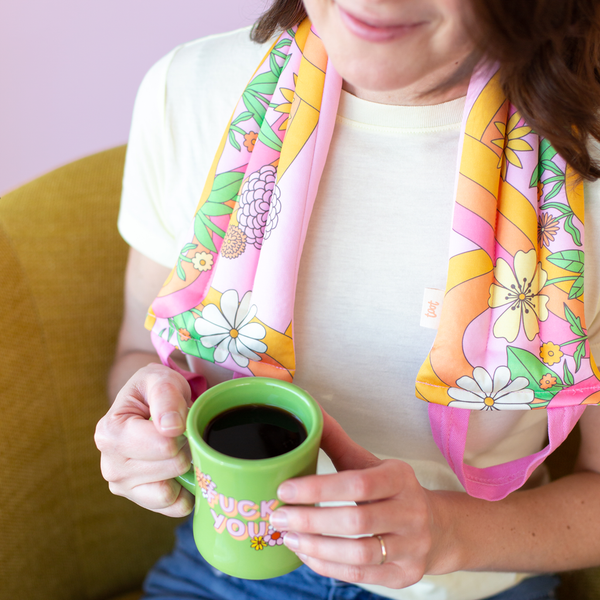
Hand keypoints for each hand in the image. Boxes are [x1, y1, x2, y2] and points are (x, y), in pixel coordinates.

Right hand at [94, 363, 194, 516]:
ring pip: (171, 491)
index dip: (183, 430)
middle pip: (172, 466)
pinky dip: (185, 491)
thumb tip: (171, 428)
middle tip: (182, 433)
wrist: (148, 403)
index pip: (164, 445)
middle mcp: (110, 465)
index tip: (179, 418)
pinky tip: (181, 470)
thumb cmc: (154, 389)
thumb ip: (166, 396)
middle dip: (186, 447)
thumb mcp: (160, 378)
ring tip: (179, 448)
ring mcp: (123, 487)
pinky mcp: (140, 500)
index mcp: (110, 433)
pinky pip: (174, 507)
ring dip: (186, 470)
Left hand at [269, 410, 444, 588]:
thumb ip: (337, 441)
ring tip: (288, 538)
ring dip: (316, 548)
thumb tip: (310, 410)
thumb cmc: (391, 491)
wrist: (435, 528)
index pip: (357, 483)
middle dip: (310, 521)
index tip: (284, 490)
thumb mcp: (370, 464)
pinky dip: (328, 566)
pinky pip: (361, 575)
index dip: (317, 488)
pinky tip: (306, 554)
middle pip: (355, 521)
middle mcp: (411, 512)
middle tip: (277, 518)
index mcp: (400, 477)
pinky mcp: (405, 575)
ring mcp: (412, 547)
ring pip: (358, 554)